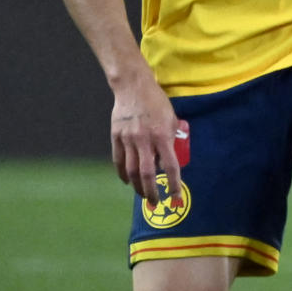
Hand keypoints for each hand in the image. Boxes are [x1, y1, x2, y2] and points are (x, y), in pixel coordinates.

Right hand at [110, 66, 180, 199]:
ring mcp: (128, 139)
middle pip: (147, 173)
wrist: (133, 87)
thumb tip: (169, 158)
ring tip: (143, 194)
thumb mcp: (171, 118)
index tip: (175, 196)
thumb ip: (171, 138)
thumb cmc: (156, 102)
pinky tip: (128, 181)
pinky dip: (123, 174)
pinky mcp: (116, 137)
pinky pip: (118, 161)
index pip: (170, 166)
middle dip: (152, 191)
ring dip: (137, 186)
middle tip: (155, 202)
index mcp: (162, 135)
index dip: (174, 184)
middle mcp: (144, 140)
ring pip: (131, 170)